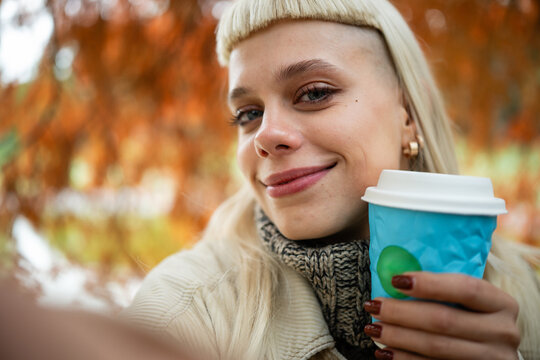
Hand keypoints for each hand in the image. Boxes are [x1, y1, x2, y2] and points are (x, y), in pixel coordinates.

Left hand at [363, 272, 519, 359]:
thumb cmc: (470, 317)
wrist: (491, 353)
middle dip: (402, 312)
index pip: (466, 288)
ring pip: (436, 346)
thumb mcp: (468, 302)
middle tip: (373, 305)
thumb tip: (394, 275)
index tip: (395, 280)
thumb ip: (442, 288)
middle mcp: (502, 332)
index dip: (429, 284)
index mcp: (501, 303)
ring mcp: (492, 358)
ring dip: (398, 337)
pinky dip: (404, 359)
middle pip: (444, 320)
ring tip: (372, 328)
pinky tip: (384, 351)